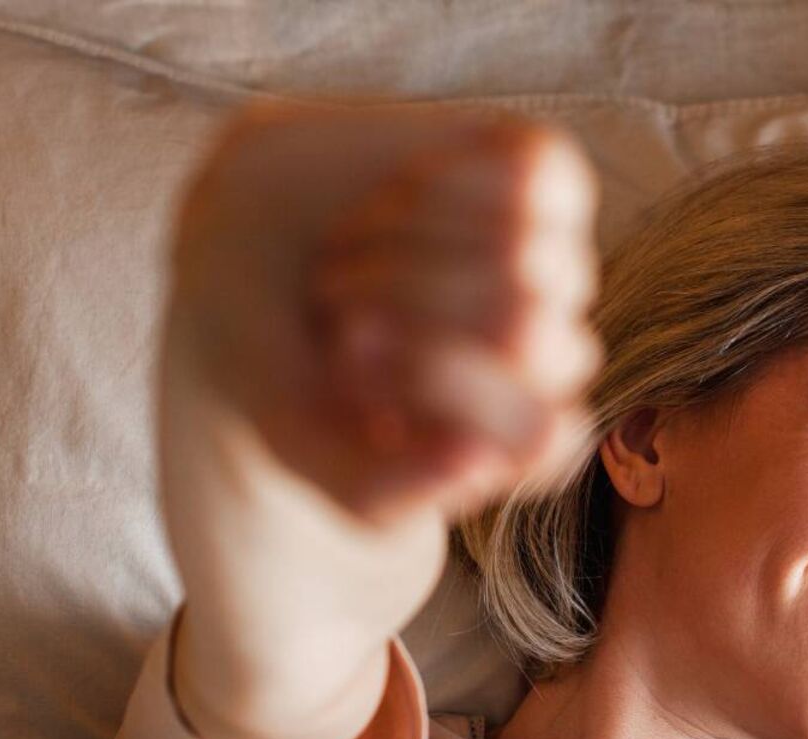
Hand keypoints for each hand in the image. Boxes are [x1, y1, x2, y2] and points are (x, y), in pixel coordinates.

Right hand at [165, 100, 602, 526]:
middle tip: (334, 306)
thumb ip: (375, 489)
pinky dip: (439, 183)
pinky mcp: (550, 180)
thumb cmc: (287, 356)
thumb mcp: (299, 441)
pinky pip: (530, 182)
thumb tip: (474, 465)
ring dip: (404, 245)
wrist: (246, 236)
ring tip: (347, 252)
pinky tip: (394, 197)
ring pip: (524, 253)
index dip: (435, 387)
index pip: (539, 432)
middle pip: (525, 329)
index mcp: (518, 439)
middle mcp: (554, 357)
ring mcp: (560, 267)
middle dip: (404, 307)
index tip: (344, 363)